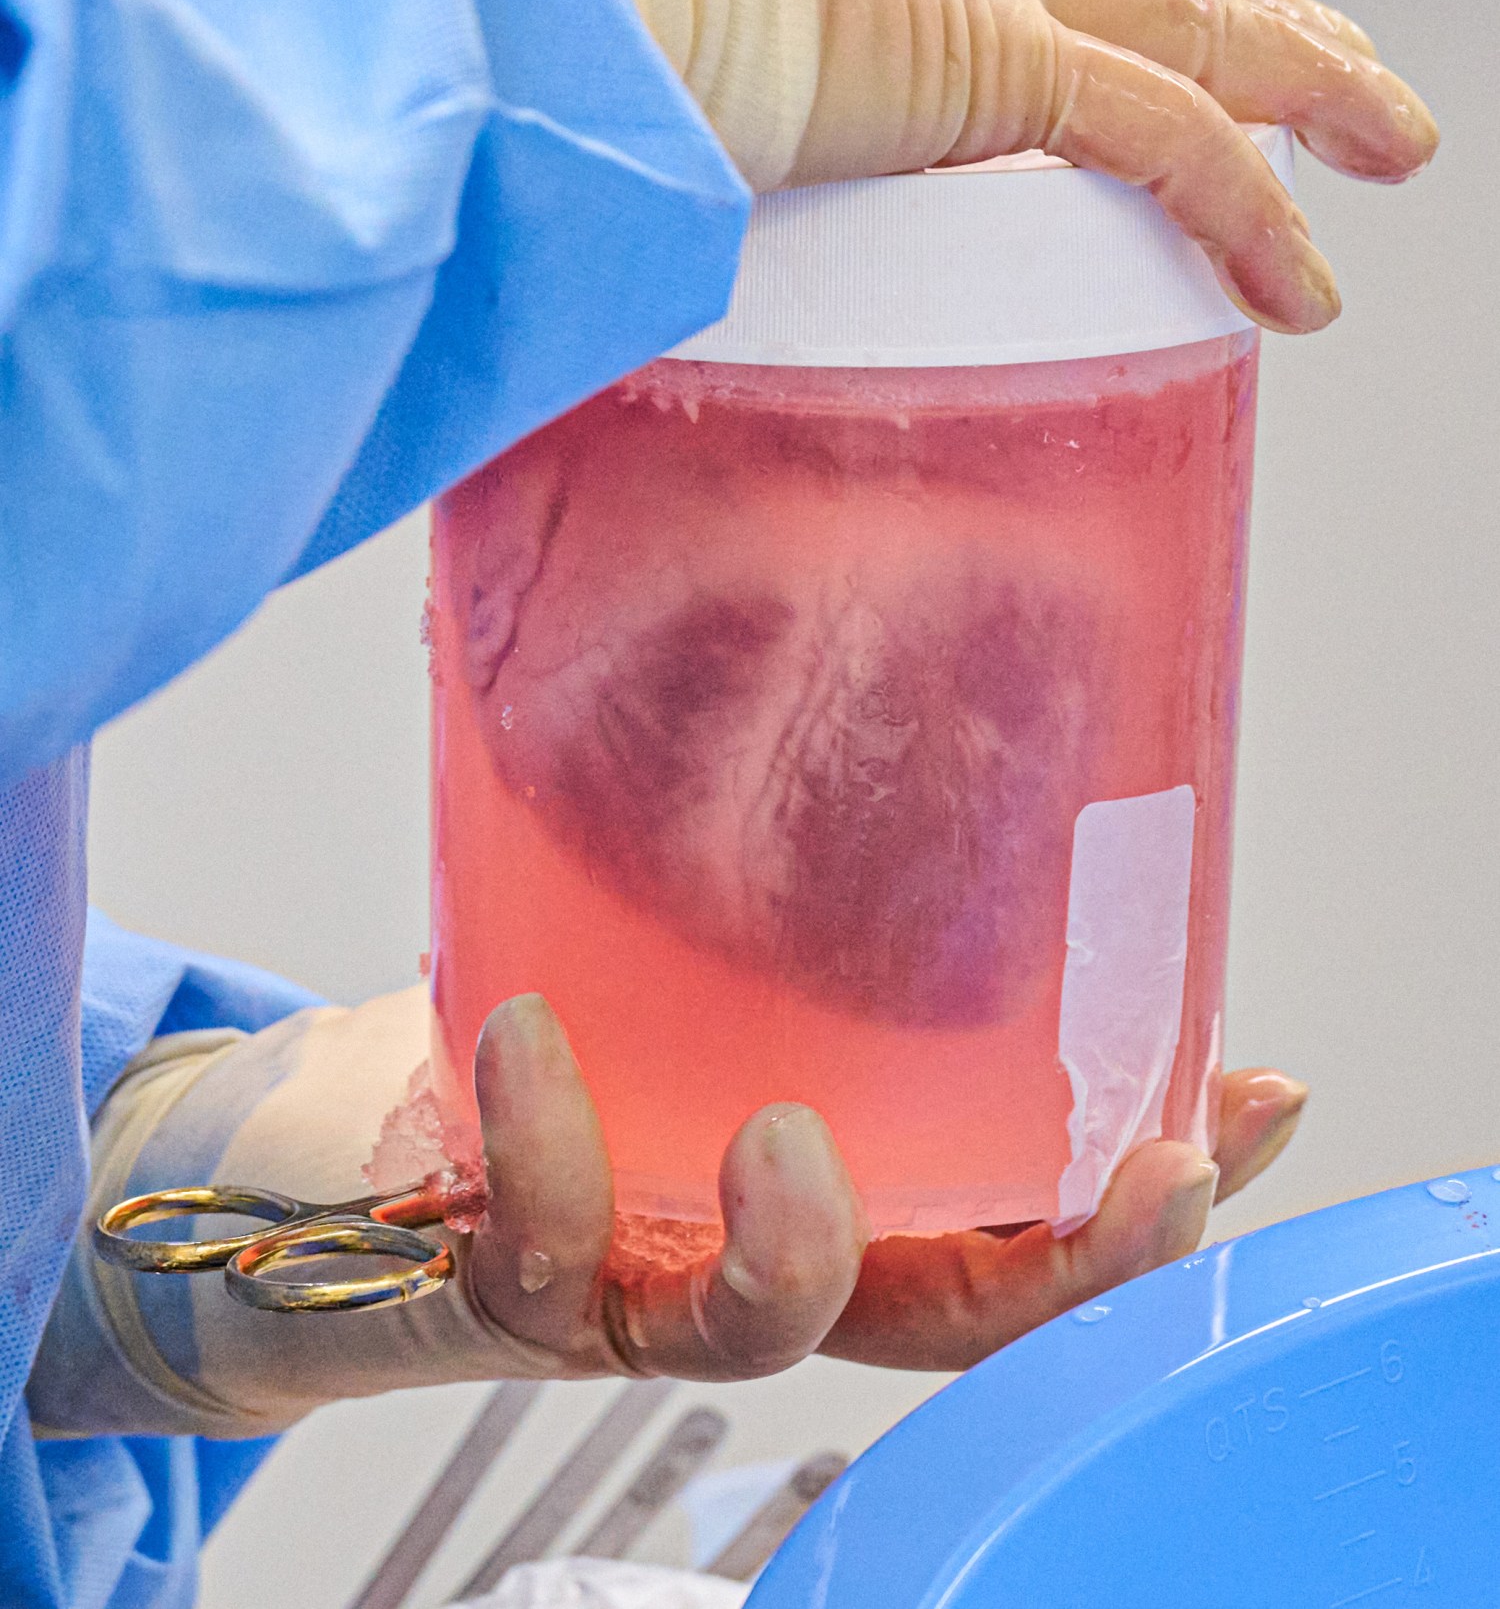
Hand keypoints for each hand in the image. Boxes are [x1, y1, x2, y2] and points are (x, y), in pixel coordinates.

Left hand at [36, 988, 1303, 1432]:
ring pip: (749, 1330)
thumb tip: (931, 723)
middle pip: (945, 1314)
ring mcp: (641, 1281)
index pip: (1024, 1221)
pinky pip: (534, 1249)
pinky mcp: (505, 1271)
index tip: (1247, 1102)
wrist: (334, 1144)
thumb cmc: (549, 1019)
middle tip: (1142, 1176)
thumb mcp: (690, 938)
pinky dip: (540, 1146)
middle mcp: (757, 1252)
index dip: (1142, 1187)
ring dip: (795, 1247)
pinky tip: (522, 1031)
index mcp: (833, 1181)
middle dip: (1066, 1265)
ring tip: (789, 1137)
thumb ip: (798, 880)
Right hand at [435, 0, 1436, 333]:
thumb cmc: (557, 52)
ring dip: (1311, 87)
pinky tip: (1304, 281)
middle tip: (1344, 80)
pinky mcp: (994, 67)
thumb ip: (675, 168)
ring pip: (1203, 33)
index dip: (1135, 5)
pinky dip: (1250, 210)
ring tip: (1388, 143)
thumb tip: (620, 255)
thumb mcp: (647, 103)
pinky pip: (1169, 139)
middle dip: (1265, 26)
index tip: (1187, 45)